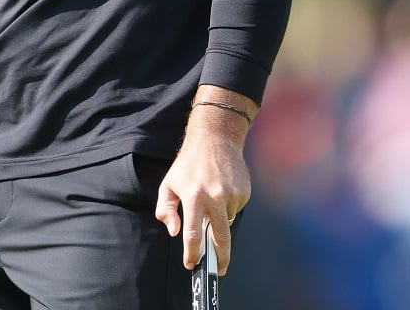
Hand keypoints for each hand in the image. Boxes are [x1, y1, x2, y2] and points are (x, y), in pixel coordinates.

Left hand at [155, 91, 253, 274]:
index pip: (192, 234)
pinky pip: (235, 210)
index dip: (192, 253)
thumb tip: (174, 231)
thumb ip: (166, 209)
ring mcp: (232, 195)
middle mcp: (215, 197)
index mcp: (194, 197)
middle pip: (220, 238)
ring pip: (227, 222)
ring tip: (211, 201)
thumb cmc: (188, 164)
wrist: (215, 139)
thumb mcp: (169, 184)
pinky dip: (228, 208)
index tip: (191, 264)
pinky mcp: (244, 192)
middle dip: (219, 259)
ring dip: (219, 222)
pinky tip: (221, 191)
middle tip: (217, 270)